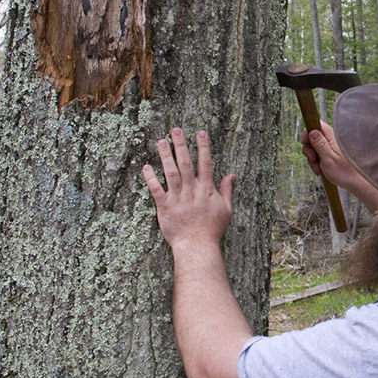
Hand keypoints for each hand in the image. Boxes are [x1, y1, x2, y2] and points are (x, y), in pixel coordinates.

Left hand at [143, 128, 234, 254]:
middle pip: (186, 163)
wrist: (197, 247)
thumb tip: (231, 175)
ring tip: (161, 141)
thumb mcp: (225, 210)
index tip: (200, 133)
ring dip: (165, 156)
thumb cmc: (212, 230)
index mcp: (206, 190)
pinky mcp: (164, 207)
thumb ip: (226, 191)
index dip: (203, 147)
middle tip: (176, 130)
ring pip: (170, 172)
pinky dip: (150, 178)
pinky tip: (146, 167)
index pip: (205, 164)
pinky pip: (156, 190)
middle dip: (181, 145)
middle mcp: (191, 191)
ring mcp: (177, 199)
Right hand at [301, 121, 377, 211]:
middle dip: (309, 149)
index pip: (316, 125)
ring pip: (314, 148)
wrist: (355, 182)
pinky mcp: (331, 153)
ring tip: (319, 168)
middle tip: (313, 159)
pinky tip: (320, 170)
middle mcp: (332, 139)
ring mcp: (331, 147)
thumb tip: (312, 131)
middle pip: (313, 137)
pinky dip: (317, 162)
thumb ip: (319, 144)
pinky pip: (319, 155)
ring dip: (313, 158)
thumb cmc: (345, 172)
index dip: (308, 133)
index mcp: (332, 137)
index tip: (306, 144)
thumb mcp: (328, 159)